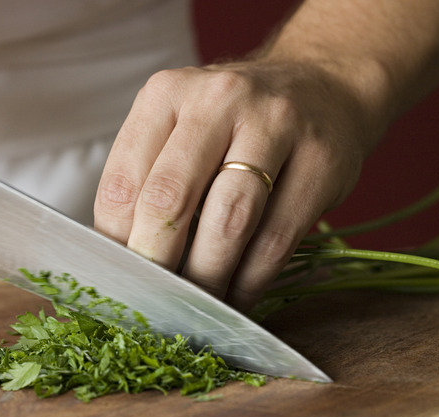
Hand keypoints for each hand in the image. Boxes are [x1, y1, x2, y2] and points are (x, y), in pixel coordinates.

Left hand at [94, 61, 382, 311]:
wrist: (322, 86)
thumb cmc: (235, 122)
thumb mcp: (181, 127)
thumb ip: (148, 179)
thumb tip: (123, 260)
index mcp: (166, 93)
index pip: (122, 182)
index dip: (116, 243)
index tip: (121, 280)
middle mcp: (218, 100)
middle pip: (170, 199)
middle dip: (157, 265)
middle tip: (154, 303)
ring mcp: (276, 126)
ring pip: (228, 223)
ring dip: (207, 280)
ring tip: (196, 308)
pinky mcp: (321, 162)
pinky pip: (276, 240)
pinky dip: (250, 282)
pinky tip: (237, 298)